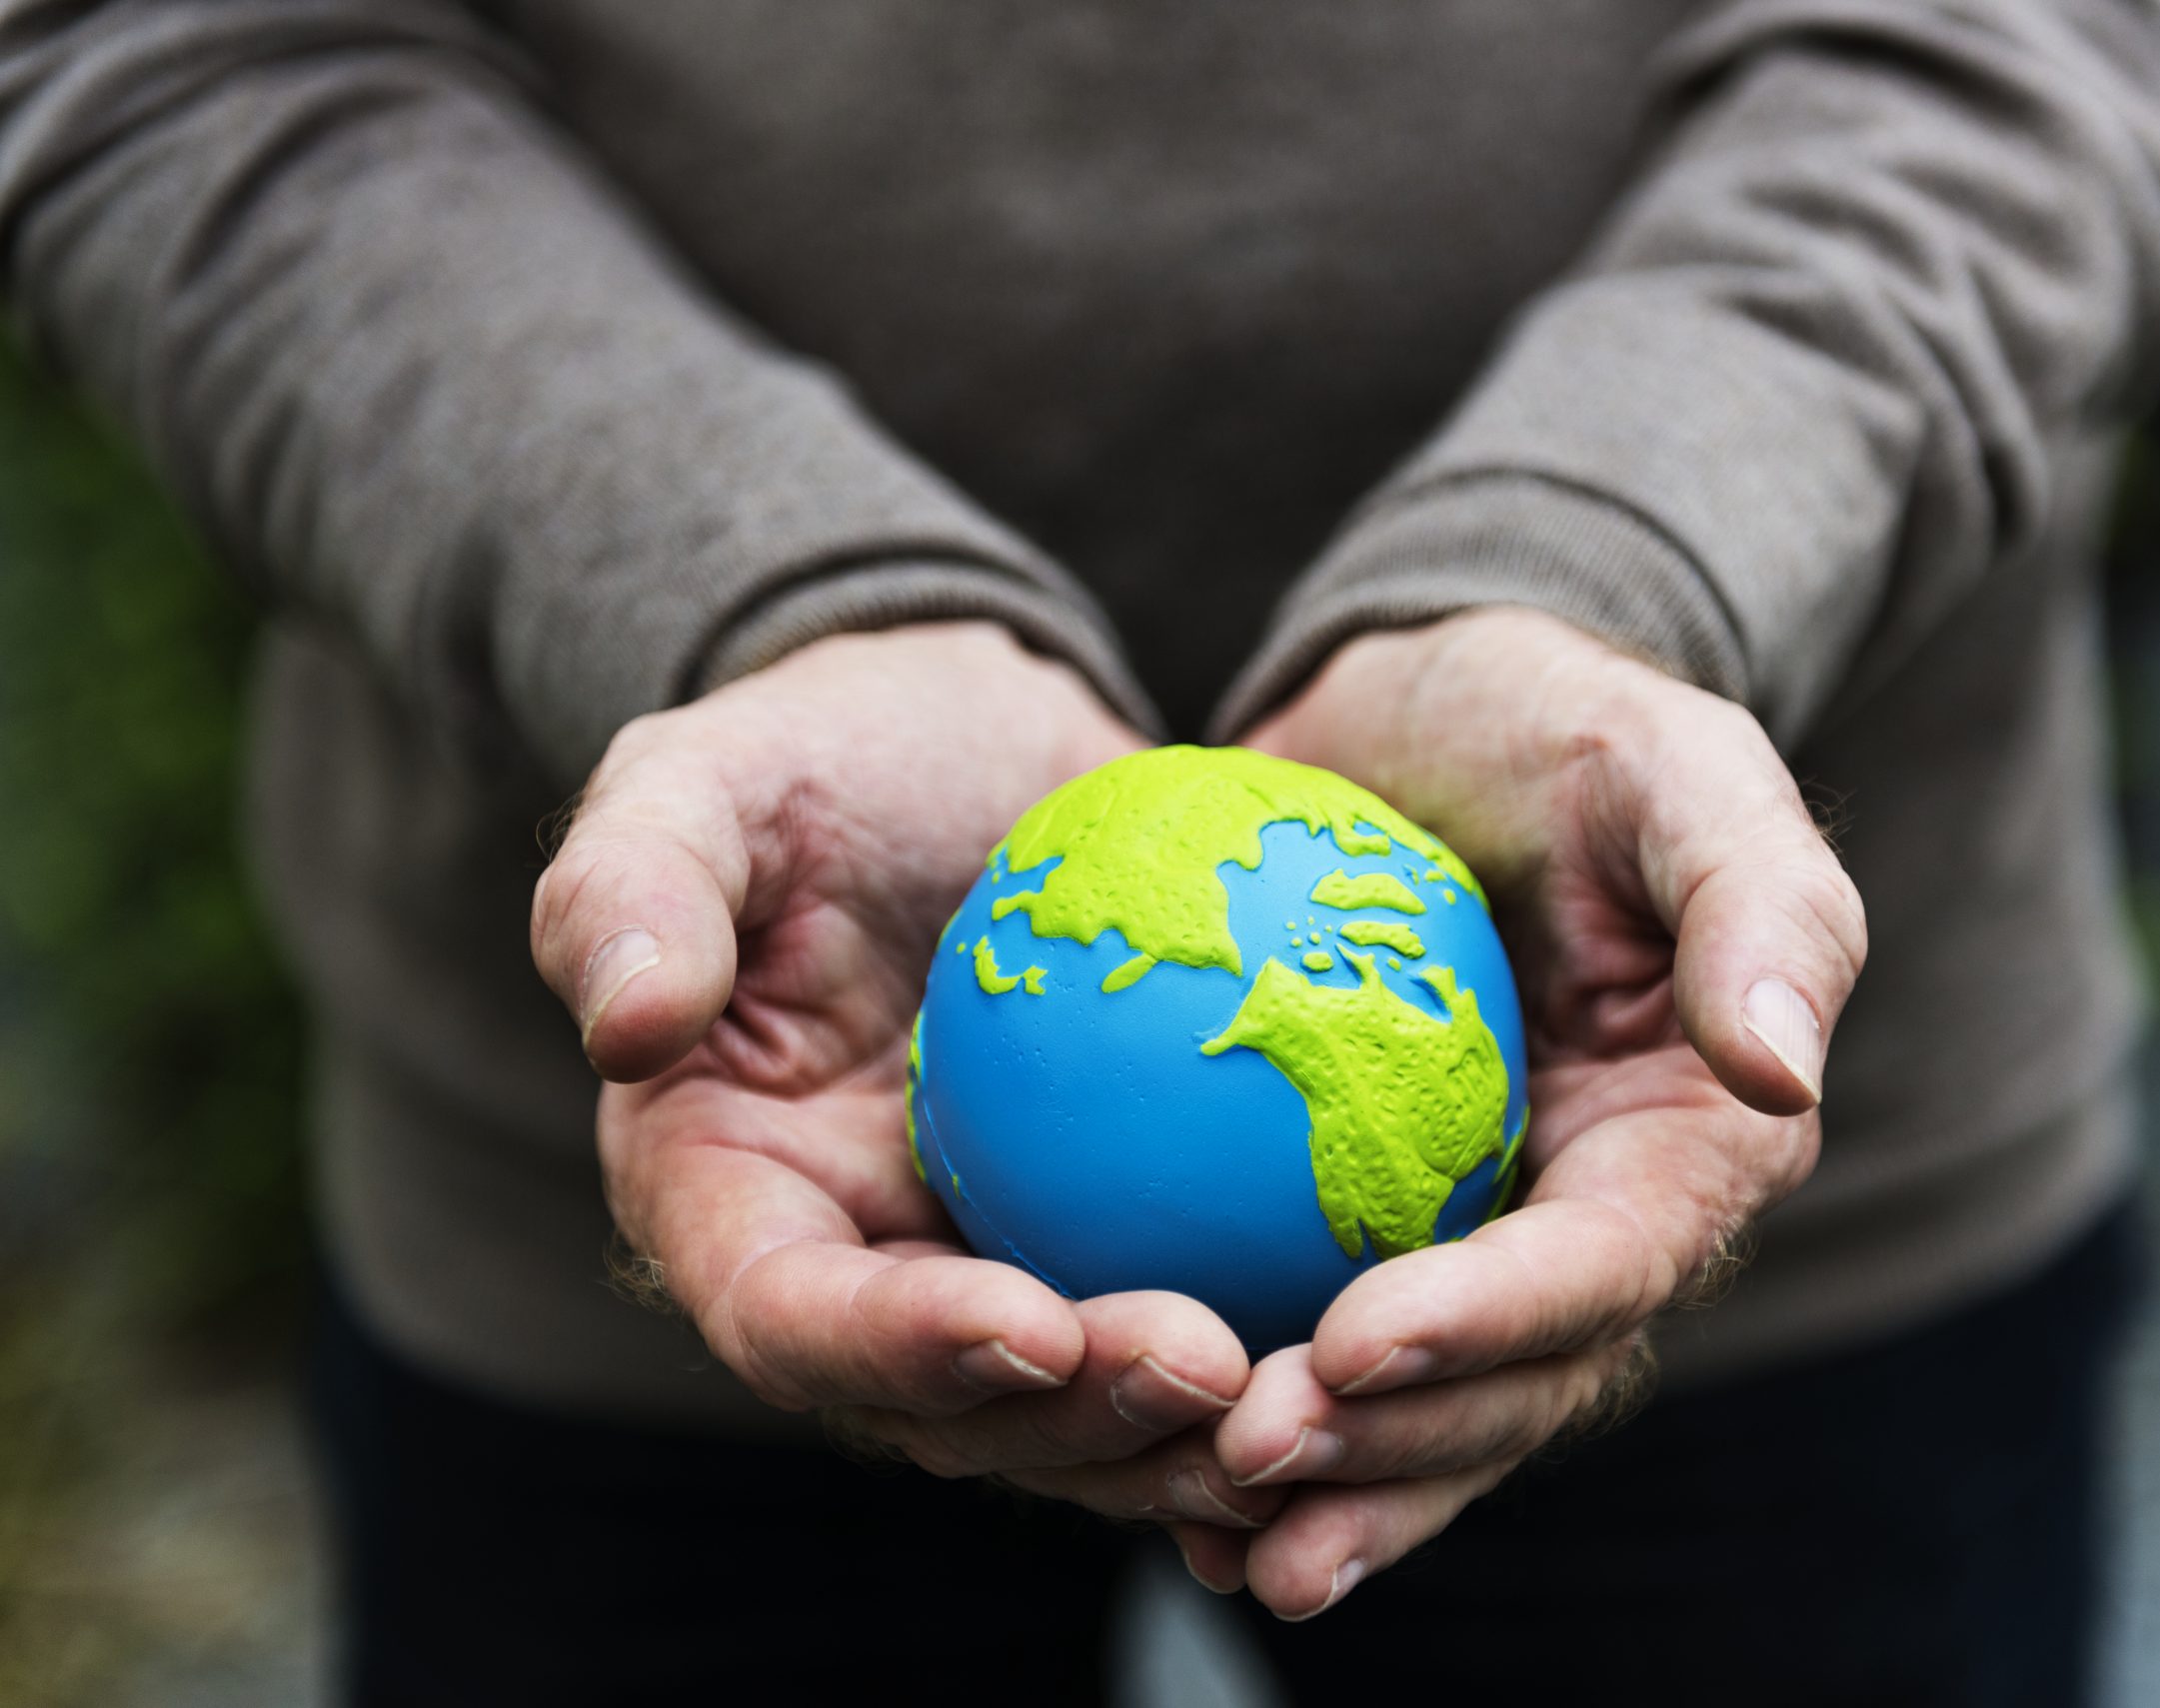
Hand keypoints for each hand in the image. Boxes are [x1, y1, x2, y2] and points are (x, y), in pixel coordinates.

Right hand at [530, 623, 1282, 1534]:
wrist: (972, 750)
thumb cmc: (821, 751)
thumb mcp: (700, 779)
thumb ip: (631, 886)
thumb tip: (623, 1021)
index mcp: (730, 1197)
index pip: (789, 1317)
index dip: (899, 1349)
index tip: (1032, 1322)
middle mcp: (855, 1269)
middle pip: (953, 1409)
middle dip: (1080, 1423)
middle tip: (1220, 1373)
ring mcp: (986, 1268)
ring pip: (1081, 1410)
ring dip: (1188, 1434)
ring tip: (1314, 1402)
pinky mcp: (1107, 1240)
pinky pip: (1186, 1322)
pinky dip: (1271, 1362)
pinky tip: (1382, 1352)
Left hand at [1180, 607, 1866, 1616]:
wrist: (1418, 719)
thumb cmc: (1553, 721)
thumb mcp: (1671, 762)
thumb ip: (1755, 906)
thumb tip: (1779, 1072)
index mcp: (1692, 1141)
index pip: (1609, 1261)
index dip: (1496, 1320)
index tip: (1357, 1339)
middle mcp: (1592, 1222)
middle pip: (1515, 1380)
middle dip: (1397, 1446)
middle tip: (1248, 1456)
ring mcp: (1476, 1244)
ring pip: (1419, 1410)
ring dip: (1327, 1482)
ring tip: (1204, 1522)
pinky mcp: (1362, 1237)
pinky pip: (1316, 1352)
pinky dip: (1246, 1424)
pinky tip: (1146, 1478)